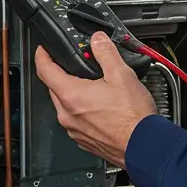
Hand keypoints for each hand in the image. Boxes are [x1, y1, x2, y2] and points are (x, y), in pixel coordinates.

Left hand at [35, 32, 159, 167]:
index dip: (42, 56)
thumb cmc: (133, 117)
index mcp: (71, 96)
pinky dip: (81, 111)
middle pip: (53, 88)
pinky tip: (99, 107)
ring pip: (64, 106)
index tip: (44, 51)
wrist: (145, 146)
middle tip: (76, 66)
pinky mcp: (84, 141)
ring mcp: (74, 130)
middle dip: (61, 75)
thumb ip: (105, 53)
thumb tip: (97, 40)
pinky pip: (75, 121)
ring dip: (73, 94)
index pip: (44, 70)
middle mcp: (67, 115)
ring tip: (93, 87)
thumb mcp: (122, 74)